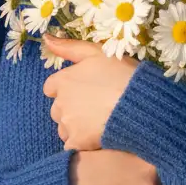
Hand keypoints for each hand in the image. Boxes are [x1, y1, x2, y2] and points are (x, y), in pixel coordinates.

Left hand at [41, 33, 139, 151]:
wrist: (140, 104)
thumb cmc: (122, 75)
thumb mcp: (97, 53)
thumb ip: (69, 47)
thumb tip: (45, 38)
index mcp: (63, 80)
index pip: (51, 87)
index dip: (66, 88)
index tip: (84, 91)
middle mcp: (60, 103)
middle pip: (57, 108)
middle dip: (70, 109)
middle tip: (94, 107)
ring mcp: (68, 124)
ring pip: (63, 128)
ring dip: (75, 127)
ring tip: (98, 122)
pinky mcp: (77, 142)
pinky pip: (71, 145)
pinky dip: (81, 143)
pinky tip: (97, 138)